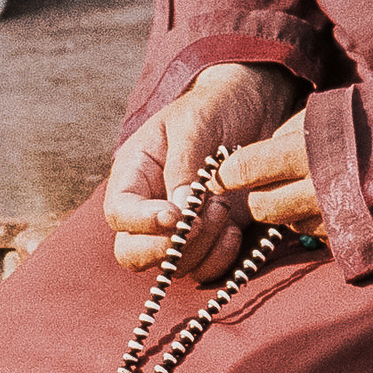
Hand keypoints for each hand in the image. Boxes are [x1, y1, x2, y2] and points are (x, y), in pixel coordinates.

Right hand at [103, 63, 302, 279]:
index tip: (176, 216)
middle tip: (204, 217)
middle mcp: (150, 208)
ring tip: (224, 206)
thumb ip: (183, 166)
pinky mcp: (211, 237)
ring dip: (200, 247)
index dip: (142, 223)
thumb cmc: (215, 107)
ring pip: (171, 265)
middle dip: (168, 246)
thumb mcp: (194, 124)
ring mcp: (180, 227)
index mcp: (135, 176)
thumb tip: (180, 211)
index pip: (119, 213)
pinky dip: (219, 258)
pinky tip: (235, 230)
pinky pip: (204, 268)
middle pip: (133, 252)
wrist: (253, 105)